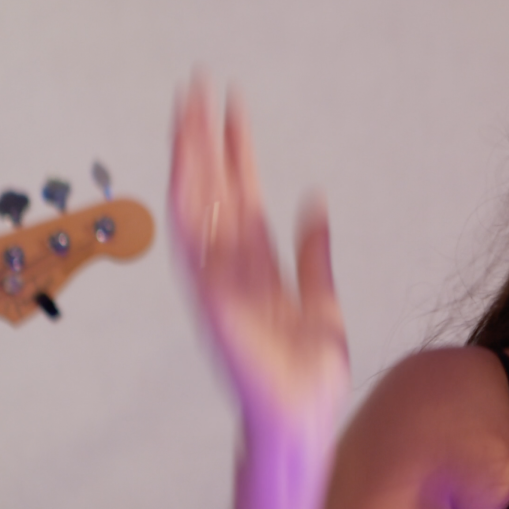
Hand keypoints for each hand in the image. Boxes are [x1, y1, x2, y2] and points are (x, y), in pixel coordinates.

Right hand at [168, 78, 350, 435]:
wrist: (302, 422)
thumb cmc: (307, 375)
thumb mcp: (322, 303)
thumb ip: (314, 256)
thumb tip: (315, 205)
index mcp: (257, 265)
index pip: (241, 194)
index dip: (236, 150)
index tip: (232, 105)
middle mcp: (230, 268)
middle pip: (213, 190)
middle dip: (204, 140)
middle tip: (198, 86)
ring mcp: (218, 286)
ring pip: (197, 210)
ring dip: (189, 163)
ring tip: (186, 114)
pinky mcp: (215, 308)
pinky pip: (196, 256)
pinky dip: (190, 219)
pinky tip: (186, 180)